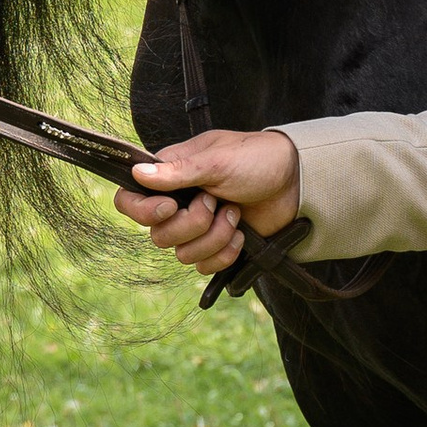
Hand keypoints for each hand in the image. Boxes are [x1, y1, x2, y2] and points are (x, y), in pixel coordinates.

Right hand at [116, 129, 301, 276]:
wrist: (296, 182)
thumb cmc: (257, 159)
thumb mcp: (218, 161)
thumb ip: (178, 171)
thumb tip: (138, 174)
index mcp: (170, 175)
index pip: (129, 199)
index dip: (142, 212)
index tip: (170, 207)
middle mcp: (178, 203)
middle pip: (158, 235)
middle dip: (192, 224)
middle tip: (216, 202)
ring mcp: (197, 227)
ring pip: (182, 255)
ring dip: (213, 237)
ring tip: (235, 214)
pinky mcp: (216, 246)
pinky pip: (204, 267)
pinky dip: (224, 254)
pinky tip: (241, 235)